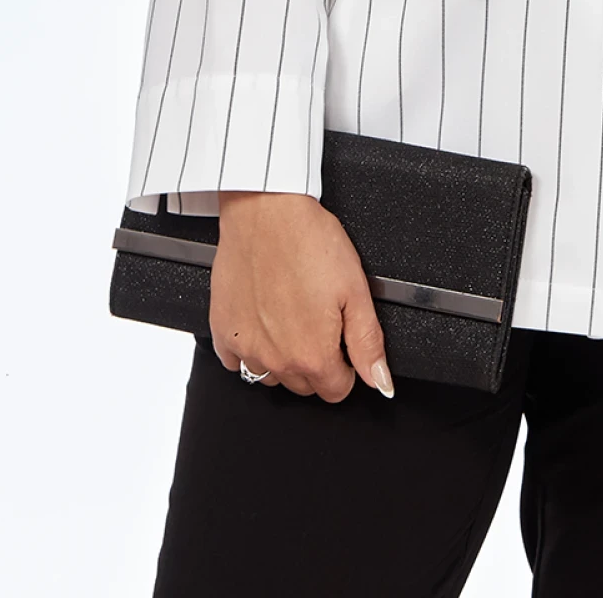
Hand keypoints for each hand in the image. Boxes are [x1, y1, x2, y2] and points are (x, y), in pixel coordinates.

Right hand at [210, 190, 393, 401]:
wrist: (265, 211)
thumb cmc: (309, 241)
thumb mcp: (355, 288)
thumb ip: (367, 342)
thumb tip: (380, 382)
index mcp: (312, 354)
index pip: (337, 390)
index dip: (347, 367)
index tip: (343, 342)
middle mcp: (276, 359)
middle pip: (305, 385)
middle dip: (318, 361)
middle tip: (320, 319)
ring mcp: (245, 347)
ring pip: (272, 376)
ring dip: (285, 357)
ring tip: (293, 314)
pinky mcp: (222, 331)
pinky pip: (236, 361)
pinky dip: (251, 347)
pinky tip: (263, 319)